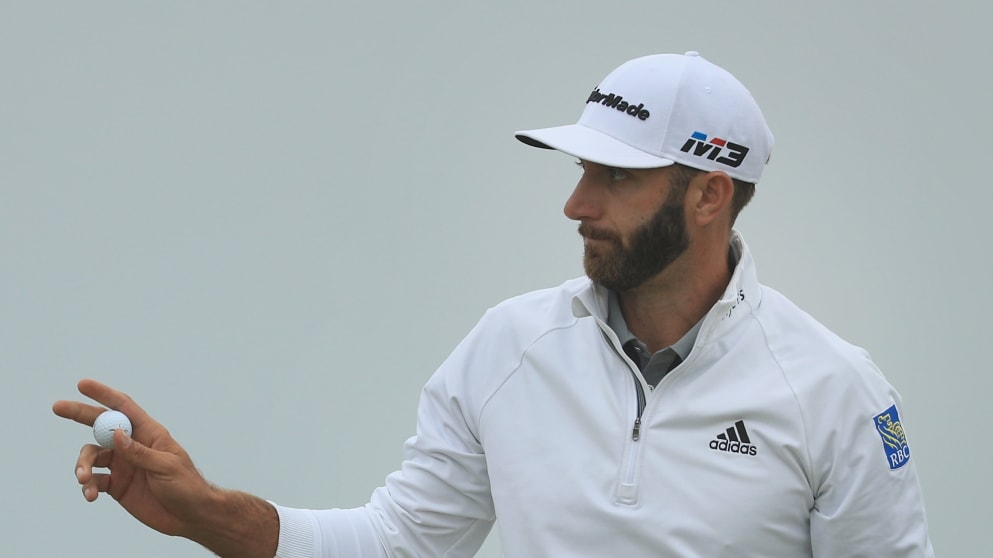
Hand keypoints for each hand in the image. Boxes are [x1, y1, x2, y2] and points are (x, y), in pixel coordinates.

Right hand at [52, 378, 214, 537]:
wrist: (189, 516)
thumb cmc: (186, 486)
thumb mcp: (167, 467)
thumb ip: (141, 453)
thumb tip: (116, 434)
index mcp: (149, 433)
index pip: (124, 408)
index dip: (104, 394)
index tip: (82, 384)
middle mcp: (133, 446)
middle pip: (101, 425)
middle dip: (79, 414)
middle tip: (57, 407)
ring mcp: (123, 465)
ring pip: (92, 456)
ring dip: (82, 465)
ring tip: (82, 478)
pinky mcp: (116, 485)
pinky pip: (94, 481)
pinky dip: (88, 486)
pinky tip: (90, 495)